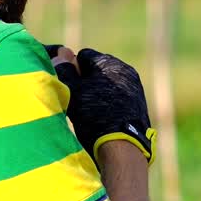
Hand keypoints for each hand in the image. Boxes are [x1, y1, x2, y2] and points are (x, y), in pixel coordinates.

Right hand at [43, 46, 155, 164]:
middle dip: (87, 79)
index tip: (69, 86)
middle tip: (78, 99)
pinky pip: (118, 96)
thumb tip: (61, 54)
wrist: (123, 146)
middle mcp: (126, 70)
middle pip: (97, 69)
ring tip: (90, 112)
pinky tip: (103, 117)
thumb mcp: (73, 91)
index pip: (84, 56)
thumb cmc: (94, 116)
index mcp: (110, 62)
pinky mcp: (139, 104)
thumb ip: (65, 70)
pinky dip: (109, 103)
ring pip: (108, 83)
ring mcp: (135, 87)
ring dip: (98, 92)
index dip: (73, 69)